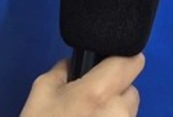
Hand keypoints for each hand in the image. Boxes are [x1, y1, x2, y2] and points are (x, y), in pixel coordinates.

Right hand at [20, 54, 144, 116]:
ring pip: (128, 115)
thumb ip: (62, 71)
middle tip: (88, 107)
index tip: (110, 67)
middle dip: (114, 95)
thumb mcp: (40, 94)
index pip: (132, 62)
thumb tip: (75, 64)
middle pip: (131, 91)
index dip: (121, 61)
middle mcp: (119, 112)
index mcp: (98, 93)